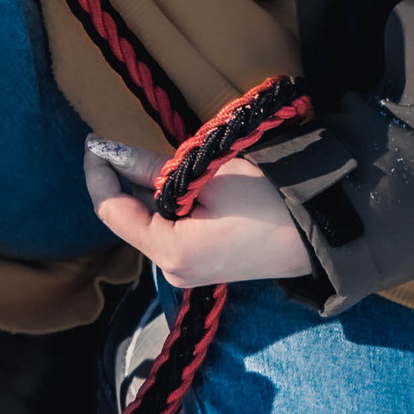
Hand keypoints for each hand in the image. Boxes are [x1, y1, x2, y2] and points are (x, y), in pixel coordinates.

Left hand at [82, 136, 315, 287]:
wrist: (320, 231)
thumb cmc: (269, 200)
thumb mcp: (205, 174)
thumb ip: (152, 168)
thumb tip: (109, 153)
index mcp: (170, 251)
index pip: (112, 210)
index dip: (98, 174)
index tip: (93, 142)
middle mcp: (172, 270)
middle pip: (129, 216)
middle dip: (125, 179)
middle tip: (122, 144)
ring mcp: (186, 271)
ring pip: (149, 220)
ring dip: (147, 189)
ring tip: (161, 161)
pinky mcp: (200, 265)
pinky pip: (169, 228)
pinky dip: (166, 203)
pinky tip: (180, 182)